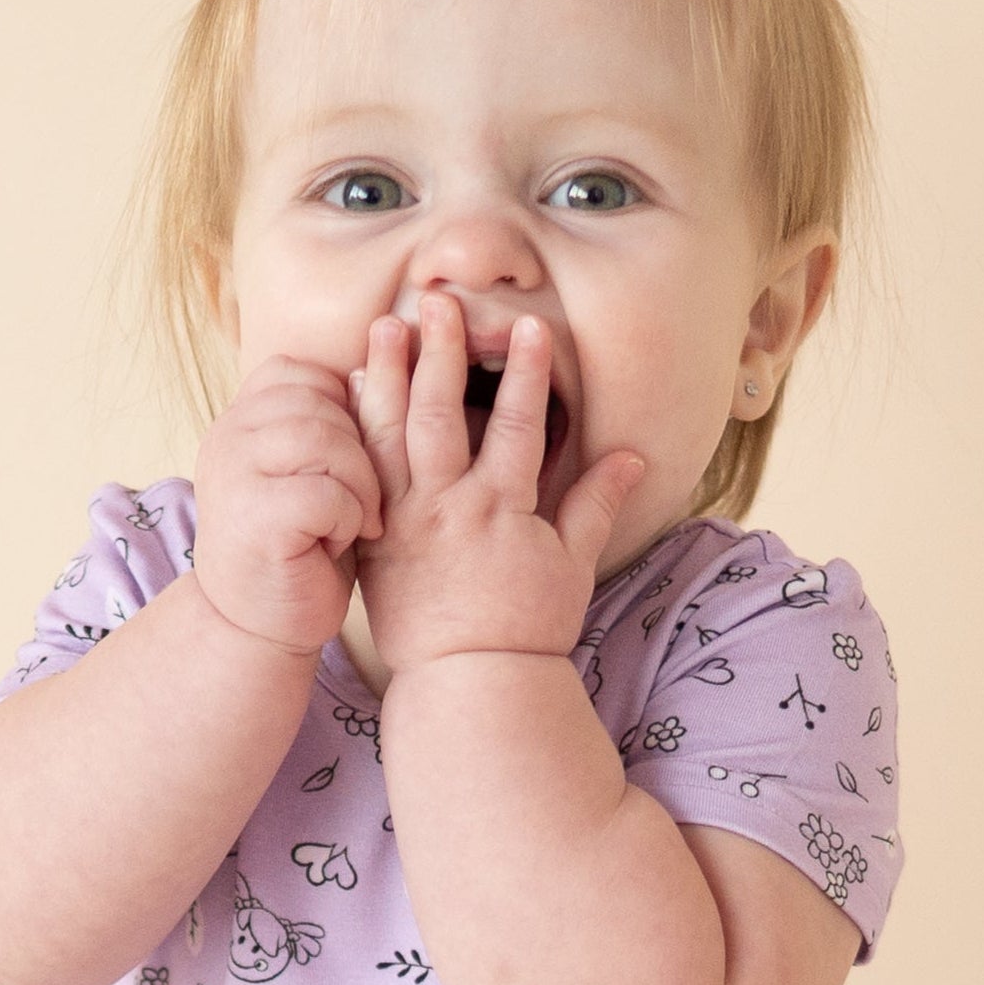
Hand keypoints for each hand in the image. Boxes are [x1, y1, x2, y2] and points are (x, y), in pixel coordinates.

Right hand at [190, 356, 385, 655]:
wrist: (258, 626)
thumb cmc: (300, 549)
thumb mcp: (311, 472)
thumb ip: (329, 423)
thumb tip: (388, 364)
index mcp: (239, 419)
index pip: (302, 373)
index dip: (343, 410)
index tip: (349, 462)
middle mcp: (226, 437)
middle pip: (320, 402)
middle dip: (360, 451)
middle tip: (362, 501)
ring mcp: (232, 474)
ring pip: (325, 438)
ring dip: (358, 484)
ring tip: (355, 520)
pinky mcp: (253, 517)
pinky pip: (325, 491)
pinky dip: (347, 518)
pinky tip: (337, 543)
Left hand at [350, 292, 644, 675]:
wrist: (467, 684)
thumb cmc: (525, 628)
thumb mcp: (572, 566)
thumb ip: (596, 504)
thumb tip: (632, 456)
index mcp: (502, 510)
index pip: (517, 427)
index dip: (525, 375)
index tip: (530, 326)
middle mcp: (448, 509)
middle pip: (441, 416)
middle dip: (441, 354)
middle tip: (439, 300)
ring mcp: (403, 522)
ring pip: (390, 436)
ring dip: (389, 377)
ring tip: (388, 325)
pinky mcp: (372, 538)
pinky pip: (359, 472)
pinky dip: (354, 428)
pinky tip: (351, 387)